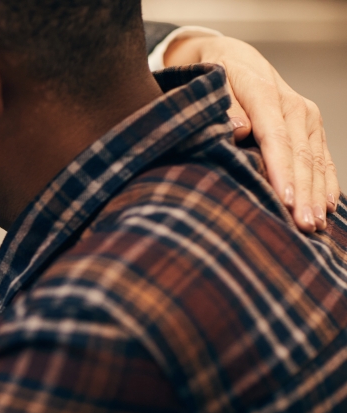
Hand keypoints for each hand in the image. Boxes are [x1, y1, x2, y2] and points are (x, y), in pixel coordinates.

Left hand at [165, 35, 339, 232]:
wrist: (234, 57)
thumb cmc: (216, 76)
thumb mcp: (212, 84)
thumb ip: (225, 107)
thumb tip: (240, 130)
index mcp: (266, 95)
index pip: (276, 138)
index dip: (281, 171)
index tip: (285, 199)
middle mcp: (294, 106)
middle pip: (301, 155)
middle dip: (304, 192)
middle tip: (304, 225)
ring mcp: (307, 117)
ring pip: (316, 160)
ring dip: (317, 194)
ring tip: (316, 225)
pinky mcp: (312, 127)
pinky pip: (323, 158)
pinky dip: (326, 182)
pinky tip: (329, 206)